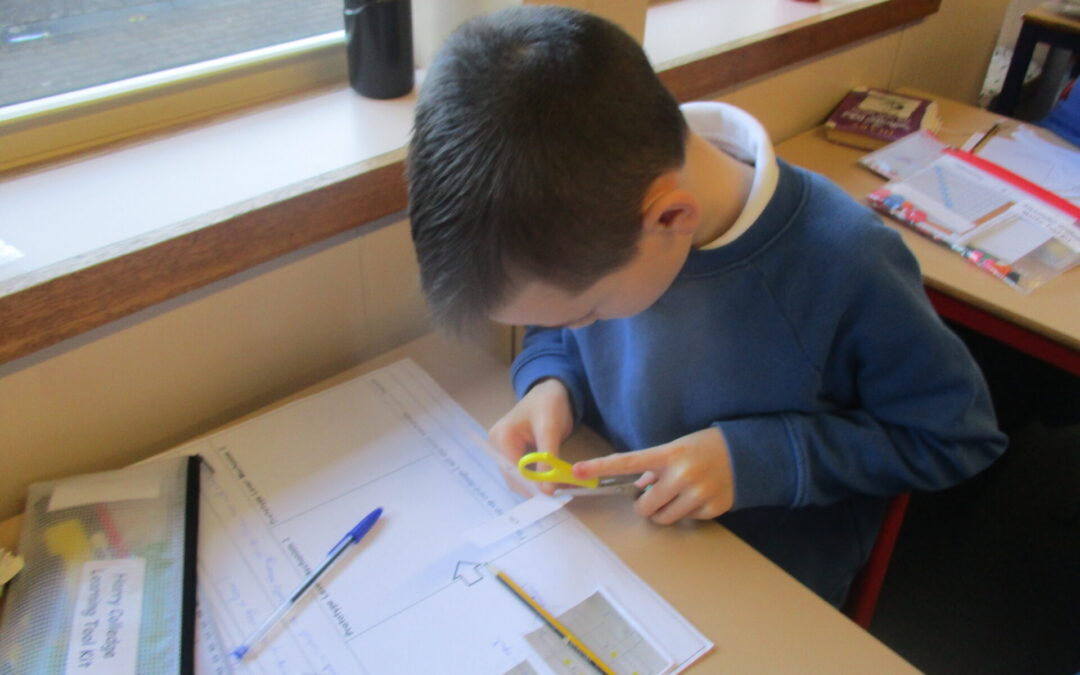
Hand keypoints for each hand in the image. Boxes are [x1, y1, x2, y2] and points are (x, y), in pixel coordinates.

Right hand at [488, 378, 573, 494]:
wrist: (551, 391)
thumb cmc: (549, 404)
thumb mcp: (550, 430)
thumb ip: (547, 460)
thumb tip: (546, 490)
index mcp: (501, 438)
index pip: (514, 472)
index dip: (532, 487)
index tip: (551, 498)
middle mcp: (497, 446)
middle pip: (514, 477)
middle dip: (535, 488)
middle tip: (558, 496)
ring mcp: (504, 450)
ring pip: (519, 478)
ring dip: (537, 485)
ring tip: (558, 490)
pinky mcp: (514, 453)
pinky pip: (523, 472)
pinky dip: (537, 478)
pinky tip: (552, 481)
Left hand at [573, 427, 733, 524]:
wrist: (747, 453)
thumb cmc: (704, 447)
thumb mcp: (677, 448)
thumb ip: (655, 466)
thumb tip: (640, 487)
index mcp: (669, 454)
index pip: (627, 462)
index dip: (600, 467)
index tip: (577, 470)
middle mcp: (682, 474)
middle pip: (644, 506)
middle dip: (644, 505)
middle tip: (652, 496)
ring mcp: (698, 493)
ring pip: (663, 518)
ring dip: (663, 511)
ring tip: (677, 496)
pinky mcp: (712, 508)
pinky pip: (686, 520)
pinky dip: (687, 512)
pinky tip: (699, 496)